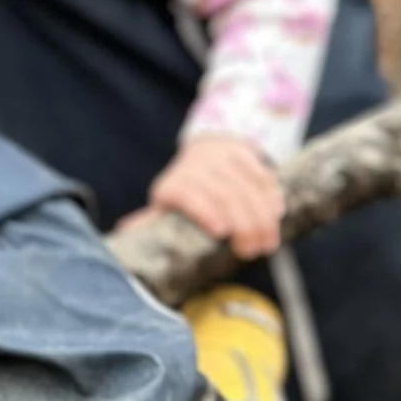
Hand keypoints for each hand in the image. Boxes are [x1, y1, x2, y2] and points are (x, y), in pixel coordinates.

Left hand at [119, 135, 283, 259]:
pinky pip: (262, 174)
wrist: (206, 150)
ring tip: (268, 243)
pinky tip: (277, 214)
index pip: (189, 194)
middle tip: (252, 251)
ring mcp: (222, 158)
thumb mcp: (165, 206)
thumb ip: (150, 222)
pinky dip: (271, 196)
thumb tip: (123, 233)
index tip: (222, 232)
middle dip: (243, 225)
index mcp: (173, 185)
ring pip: (247, 187)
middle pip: (224, 195)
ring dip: (262, 217)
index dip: (205, 211)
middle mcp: (196, 167)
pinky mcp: (245, 153)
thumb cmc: (184, 191)